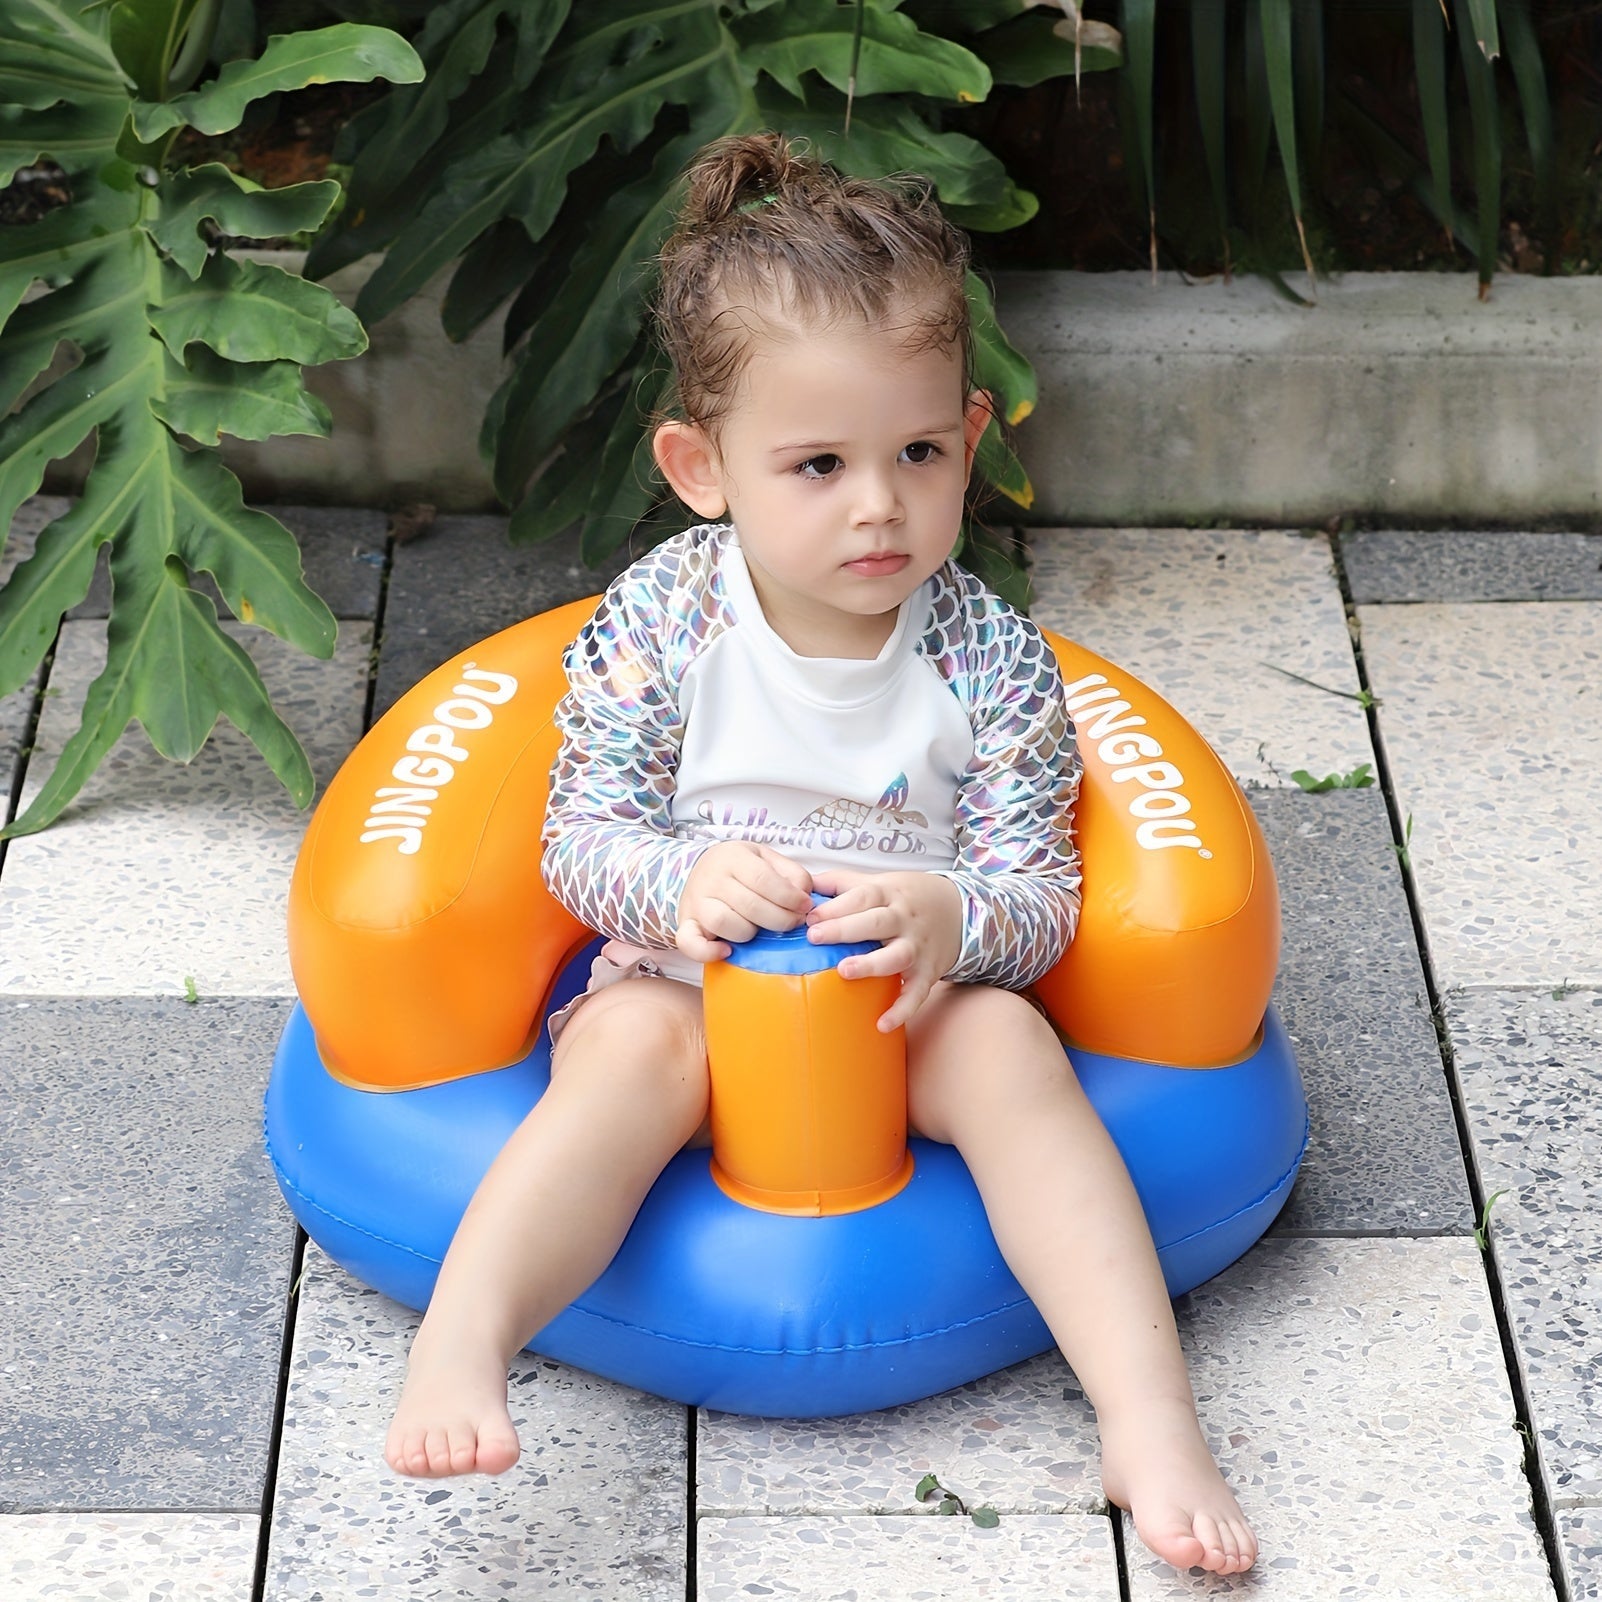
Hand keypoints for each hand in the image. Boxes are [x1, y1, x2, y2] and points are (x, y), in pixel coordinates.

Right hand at [676, 842, 813, 962]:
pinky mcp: (686, 924)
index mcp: (733, 858)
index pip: (763, 879)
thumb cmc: (741, 868)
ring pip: (724, 923)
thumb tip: (804, 897)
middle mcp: (712, 879)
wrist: (701, 870)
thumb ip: (791, 873)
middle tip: (793, 922)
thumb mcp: (767, 859)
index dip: (789, 897)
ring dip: (749, 933)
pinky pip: (690, 943)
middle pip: (749, 905)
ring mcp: (696, 902)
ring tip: (759, 930)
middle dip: (780, 920)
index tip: (805, 907)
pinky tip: (727, 951)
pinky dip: (708, 952)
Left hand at [806, 869, 962, 1031]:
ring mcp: (918, 947)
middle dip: (846, 929)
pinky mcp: (928, 973)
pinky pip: (917, 994)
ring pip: (897, 956)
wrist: (961, 910)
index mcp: (890, 894)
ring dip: (872, 965)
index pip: (863, 896)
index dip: (836, 906)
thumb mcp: (881, 881)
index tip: (810, 917)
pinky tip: (882, 1024)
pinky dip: (902, 1010)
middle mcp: (905, 920)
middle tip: (816, 937)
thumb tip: (803, 883)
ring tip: (845, 971)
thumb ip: (842, 883)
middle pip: (877, 922)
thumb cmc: (908, 897)